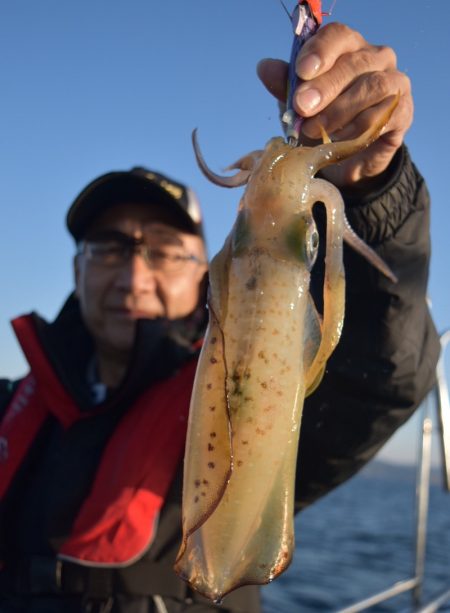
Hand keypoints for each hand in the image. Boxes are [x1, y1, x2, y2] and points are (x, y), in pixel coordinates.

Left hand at [257, 23, 412, 187]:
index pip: (338, 36)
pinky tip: (339, 140)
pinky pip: (383, 116)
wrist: (349, 159)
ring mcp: (394, 82)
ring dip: (340, 110)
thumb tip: (264, 68)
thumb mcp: (300, 106)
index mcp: (348, 48)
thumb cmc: (324, 122)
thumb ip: (286, 87)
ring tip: (314, 130)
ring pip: (371, 87)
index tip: (302, 70)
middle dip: (325, 86)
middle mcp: (376, 58)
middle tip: (303, 107)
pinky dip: (357, 129)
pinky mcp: (403, 112)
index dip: (320, 51)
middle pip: (355, 62)